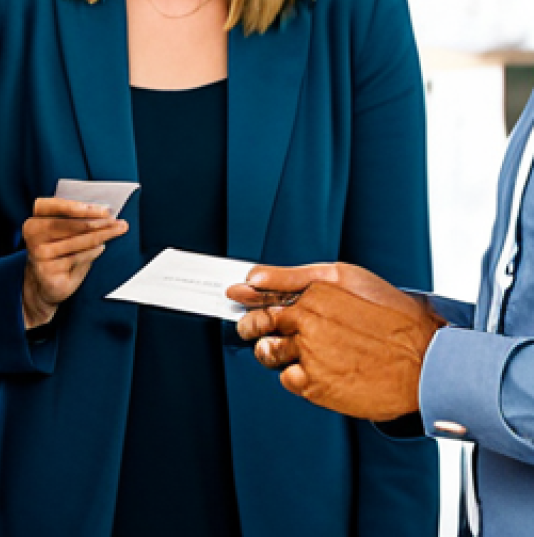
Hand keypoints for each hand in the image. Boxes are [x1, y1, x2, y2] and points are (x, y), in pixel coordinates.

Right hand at [21, 198, 127, 327]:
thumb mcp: (61, 234)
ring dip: (101, 235)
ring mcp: (40, 256)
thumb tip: (102, 211)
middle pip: (69, 225)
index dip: (72, 205)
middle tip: (115, 219)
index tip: (97, 208)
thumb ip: (75, 220)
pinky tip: (101, 247)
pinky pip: (77, 258)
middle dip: (96, 221)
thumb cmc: (57, 252)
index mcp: (33, 222)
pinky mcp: (49, 272)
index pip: (50, 207)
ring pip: (76, 241)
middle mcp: (33, 238)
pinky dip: (92, 252)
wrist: (44, 284)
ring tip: (117, 229)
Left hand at [228, 262, 443, 420]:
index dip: (246, 296)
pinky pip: (288, 379)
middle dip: (250, 324)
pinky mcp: (317, 387)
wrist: (427, 363)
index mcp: (313, 294)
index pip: (262, 293)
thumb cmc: (393, 317)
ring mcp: (310, 356)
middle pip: (257, 324)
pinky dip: (296, 375)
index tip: (234, 296)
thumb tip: (254, 276)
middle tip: (253, 326)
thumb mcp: (347, 277)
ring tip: (295, 349)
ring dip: (273, 351)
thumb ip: (296, 275)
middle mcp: (307, 324)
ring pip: (269, 353)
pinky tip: (317, 369)